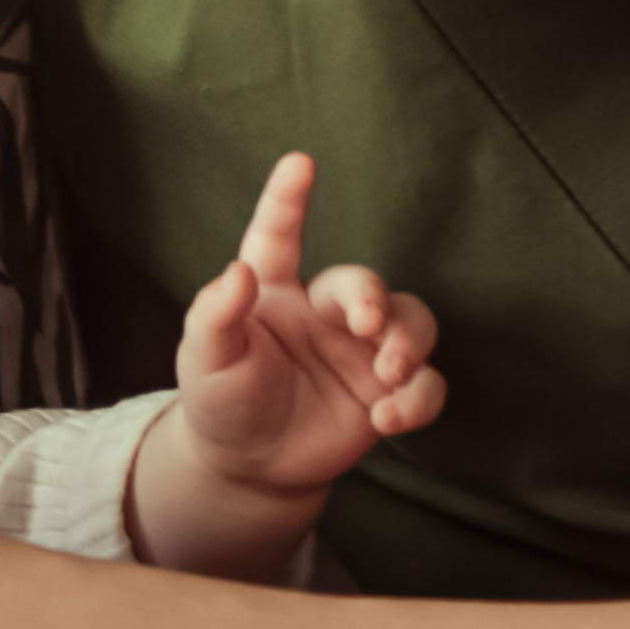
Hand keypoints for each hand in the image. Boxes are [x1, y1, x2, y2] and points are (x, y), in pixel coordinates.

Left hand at [170, 154, 443, 507]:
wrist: (248, 466)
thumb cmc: (220, 400)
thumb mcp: (203, 362)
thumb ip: (213, 316)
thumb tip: (237, 272)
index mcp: (274, 291)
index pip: (279, 237)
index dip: (288, 199)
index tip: (299, 162)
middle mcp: (325, 312)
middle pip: (365, 284)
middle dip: (373, 298)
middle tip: (367, 324)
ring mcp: (362, 351)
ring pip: (413, 323)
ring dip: (409, 343)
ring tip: (389, 372)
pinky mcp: (387, 392)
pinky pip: (426, 385)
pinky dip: (417, 399)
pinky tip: (385, 419)